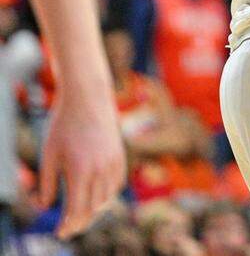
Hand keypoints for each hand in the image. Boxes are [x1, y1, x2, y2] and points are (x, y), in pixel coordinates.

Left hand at [38, 89, 125, 238]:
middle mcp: (101, 170)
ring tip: (81, 214)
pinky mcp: (120, 156)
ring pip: (107, 199)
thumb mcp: (48, 154)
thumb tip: (46, 206)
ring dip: (94, 210)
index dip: (68, 225)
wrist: (89, 98)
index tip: (60, 233)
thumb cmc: (64, 125)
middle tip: (68, 229)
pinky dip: (107, 195)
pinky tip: (97, 196)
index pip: (76, 210)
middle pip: (93, 209)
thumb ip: (47, 183)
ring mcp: (114, 163)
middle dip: (80, 222)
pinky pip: (116, 185)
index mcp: (80, 171)